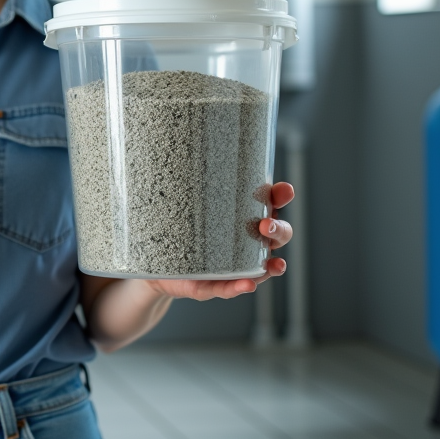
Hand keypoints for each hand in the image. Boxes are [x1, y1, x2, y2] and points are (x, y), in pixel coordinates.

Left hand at [142, 181, 294, 300]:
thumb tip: (183, 149)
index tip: (283, 190)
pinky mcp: (214, 286)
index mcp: (243, 218)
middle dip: (279, 230)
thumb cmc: (177, 229)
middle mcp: (246, 244)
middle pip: (277, 236)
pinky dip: (240, 287)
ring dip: (271, 264)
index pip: (271, 205)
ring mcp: (235, 267)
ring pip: (263, 266)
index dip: (281, 197)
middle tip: (265, 225)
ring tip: (272, 262)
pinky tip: (248, 283)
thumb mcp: (184, 204)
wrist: (156, 265)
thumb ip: (188, 182)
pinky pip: (230, 288)